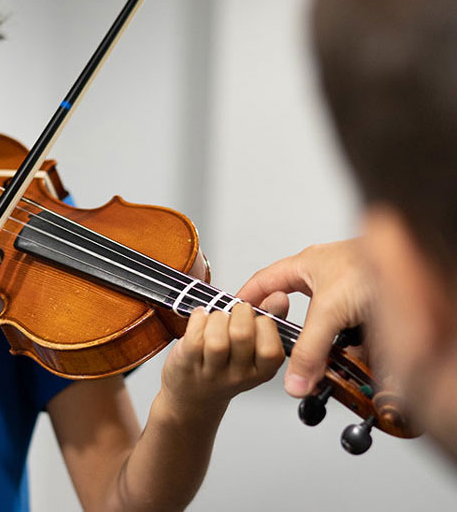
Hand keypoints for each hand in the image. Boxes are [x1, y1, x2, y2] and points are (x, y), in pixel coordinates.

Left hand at [160, 303, 283, 421]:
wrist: (193, 398)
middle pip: (243, 336)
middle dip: (238, 312)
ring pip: (217, 339)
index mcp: (261, 371)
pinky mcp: (188, 364)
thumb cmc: (224, 366)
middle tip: (235, 312)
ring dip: (216, 318)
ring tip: (216, 318)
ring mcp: (212, 373)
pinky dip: (198, 319)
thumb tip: (280, 297)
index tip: (255, 318)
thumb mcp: (253, 349)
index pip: (272, 349)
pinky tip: (200, 318)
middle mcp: (239, 376)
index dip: (263, 324)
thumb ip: (268, 320)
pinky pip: (194, 338)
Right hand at [237, 239, 373, 396]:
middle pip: (296, 310)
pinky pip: (351, 332)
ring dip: (329, 343)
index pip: (263, 282)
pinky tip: (359, 352)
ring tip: (328, 359)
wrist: (413, 268)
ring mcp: (345, 291)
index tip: (232, 318)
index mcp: (305, 265)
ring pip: (326, 324)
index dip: (246, 300)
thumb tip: (295, 380)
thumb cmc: (372, 266)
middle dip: (293, 334)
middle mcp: (323, 276)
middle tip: (283, 353)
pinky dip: (354, 345)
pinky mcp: (365, 306)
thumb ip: (309, 347)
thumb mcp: (330, 309)